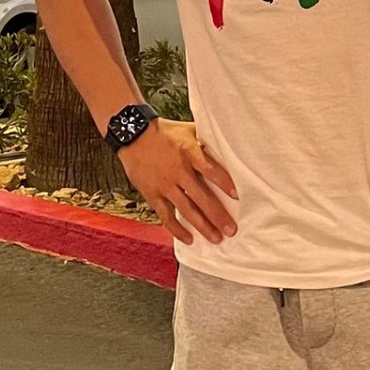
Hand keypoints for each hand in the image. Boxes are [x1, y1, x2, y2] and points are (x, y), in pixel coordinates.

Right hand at [119, 119, 238, 245]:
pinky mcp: (153, 195)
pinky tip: (189, 239)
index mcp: (189, 153)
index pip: (210, 170)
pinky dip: (177, 229)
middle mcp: (178, 172)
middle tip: (231, 230)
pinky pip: (166, 216)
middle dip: (218, 215)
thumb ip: (206, 139)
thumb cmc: (164, 132)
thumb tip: (227, 143)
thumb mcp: (188, 129)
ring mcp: (165, 186)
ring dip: (202, 226)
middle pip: (202, 198)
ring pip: (186, 210)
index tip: (237, 196)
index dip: (224, 183)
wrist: (133, 135)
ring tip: (216, 238)